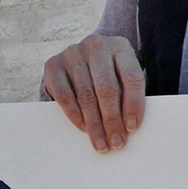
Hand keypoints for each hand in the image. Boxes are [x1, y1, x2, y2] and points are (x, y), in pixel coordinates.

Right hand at [42, 33, 143, 152]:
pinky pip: (64, 94)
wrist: (82, 58)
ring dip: (94, 124)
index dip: (134, 104)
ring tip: (100, 143)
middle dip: (112, 120)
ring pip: (86, 95)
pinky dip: (74, 114)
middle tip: (116, 142)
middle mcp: (96, 45)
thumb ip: (127, 94)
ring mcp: (73, 53)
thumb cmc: (109, 73)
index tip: (132, 127)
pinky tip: (83, 128)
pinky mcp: (54, 64)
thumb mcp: (122, 76)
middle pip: (107, 88)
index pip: (132, 77)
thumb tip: (128, 127)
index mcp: (121, 47)